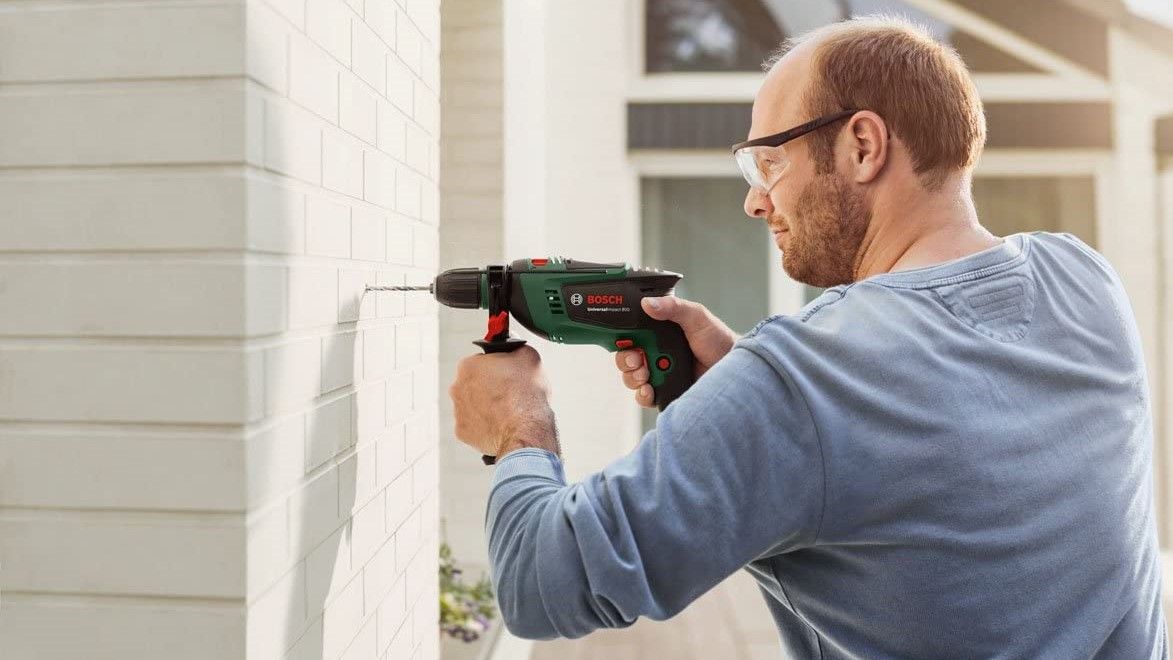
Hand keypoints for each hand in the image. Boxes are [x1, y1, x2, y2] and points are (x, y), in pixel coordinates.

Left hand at [448, 345, 560, 458]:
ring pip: (473, 404)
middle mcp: (457, 387)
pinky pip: (474, 425)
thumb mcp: (529, 357)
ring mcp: (458, 411)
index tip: (508, 373)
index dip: (498, 366)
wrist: (525, 430)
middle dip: (489, 386)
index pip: (482, 360)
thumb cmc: (525, 395)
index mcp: (468, 365)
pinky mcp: (463, 432)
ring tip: (508, 411)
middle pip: (474, 383)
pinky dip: (486, 424)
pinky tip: (501, 424)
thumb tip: (515, 349)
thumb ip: (517, 347)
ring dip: (486, 406)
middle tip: (509, 392)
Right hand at [615, 296, 737, 407]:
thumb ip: (673, 308)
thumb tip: (647, 303)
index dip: (623, 339)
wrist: (735, 368)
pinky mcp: (666, 392)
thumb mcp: (697, 317)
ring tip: (645, 376)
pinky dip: (642, 395)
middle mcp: (656, 353)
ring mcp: (660, 373)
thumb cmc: (719, 340)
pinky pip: (644, 397)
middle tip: (637, 360)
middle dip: (625, 361)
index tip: (626, 342)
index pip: (631, 336)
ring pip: (632, 378)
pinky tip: (649, 391)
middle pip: (626, 358)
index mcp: (659, 333)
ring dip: (632, 378)